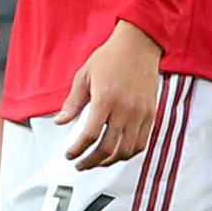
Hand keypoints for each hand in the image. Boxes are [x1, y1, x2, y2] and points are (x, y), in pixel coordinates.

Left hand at [60, 23, 163, 170]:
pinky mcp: (150, 114)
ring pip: (126, 150)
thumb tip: (61, 121)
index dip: (78, 150)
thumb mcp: (84, 76)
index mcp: (106, 100)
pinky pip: (141, 143)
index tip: (70, 154)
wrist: (138, 46)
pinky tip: (118, 153)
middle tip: (81, 164)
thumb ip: (73, 102)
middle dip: (91, 161)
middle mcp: (124, 110)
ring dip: (110, 161)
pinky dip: (128, 153)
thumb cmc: (111, 57)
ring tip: (98, 162)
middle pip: (108, 148)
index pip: (90, 135)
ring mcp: (140, 114)